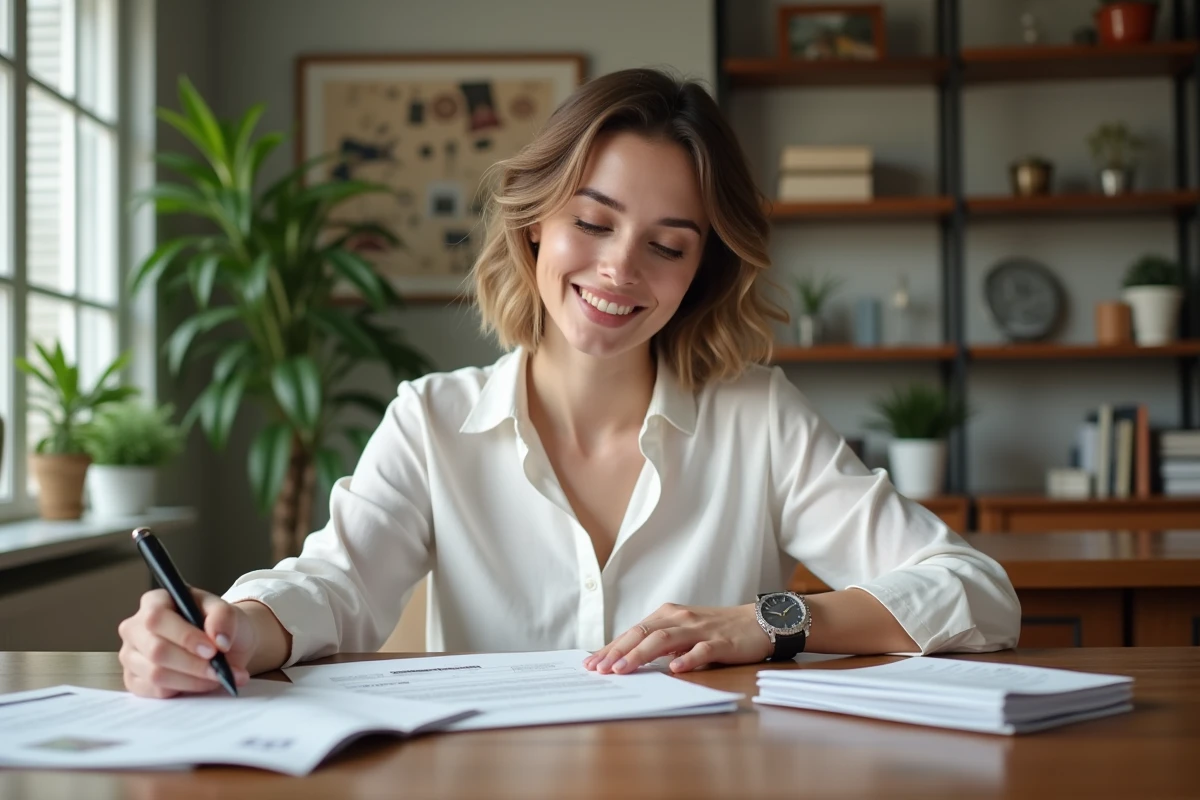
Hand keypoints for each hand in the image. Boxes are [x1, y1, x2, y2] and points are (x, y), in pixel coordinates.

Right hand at [118, 588, 255, 697]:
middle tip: (219, 670)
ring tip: (220, 677)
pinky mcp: (133, 680)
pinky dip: (184, 690)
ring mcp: (130, 655)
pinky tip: (203, 684)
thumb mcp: (227, 611)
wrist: (219, 645)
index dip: (184, 636)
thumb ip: (223, 617)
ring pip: (155, 674)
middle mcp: (135, 628)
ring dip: (193, 680)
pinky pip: (155, 691)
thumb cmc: (217, 624)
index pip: (157, 618)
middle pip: (156, 651)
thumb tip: (219, 640)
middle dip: (193, 664)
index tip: (212, 650)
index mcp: (154, 602)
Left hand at [583, 603, 772, 674]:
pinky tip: (674, 669)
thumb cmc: (717, 630)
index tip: (591, 662)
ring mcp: (700, 629)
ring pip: (664, 640)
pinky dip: (686, 659)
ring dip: (640, 655)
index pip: (633, 631)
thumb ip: (660, 643)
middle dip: (617, 651)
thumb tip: (628, 659)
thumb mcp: (684, 633)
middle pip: (643, 633)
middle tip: (598, 669)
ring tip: (622, 670)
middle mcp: (680, 618)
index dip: (611, 647)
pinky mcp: (721, 642)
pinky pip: (701, 650)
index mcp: (668, 615)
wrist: (758, 622)